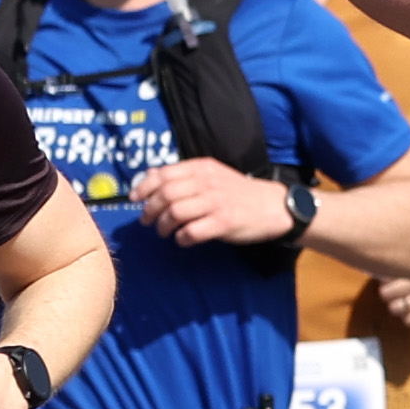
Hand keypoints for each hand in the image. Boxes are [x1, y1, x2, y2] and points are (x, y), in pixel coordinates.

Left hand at [130, 157, 297, 248]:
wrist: (273, 206)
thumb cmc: (238, 193)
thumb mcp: (213, 175)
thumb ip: (185, 176)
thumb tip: (151, 178)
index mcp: (202, 168)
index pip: (163, 174)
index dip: (144, 187)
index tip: (135, 199)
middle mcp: (207, 182)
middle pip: (165, 195)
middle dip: (150, 210)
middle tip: (147, 221)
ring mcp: (215, 202)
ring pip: (175, 213)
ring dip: (163, 226)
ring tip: (164, 232)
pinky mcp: (223, 222)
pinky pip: (192, 232)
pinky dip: (181, 238)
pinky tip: (183, 240)